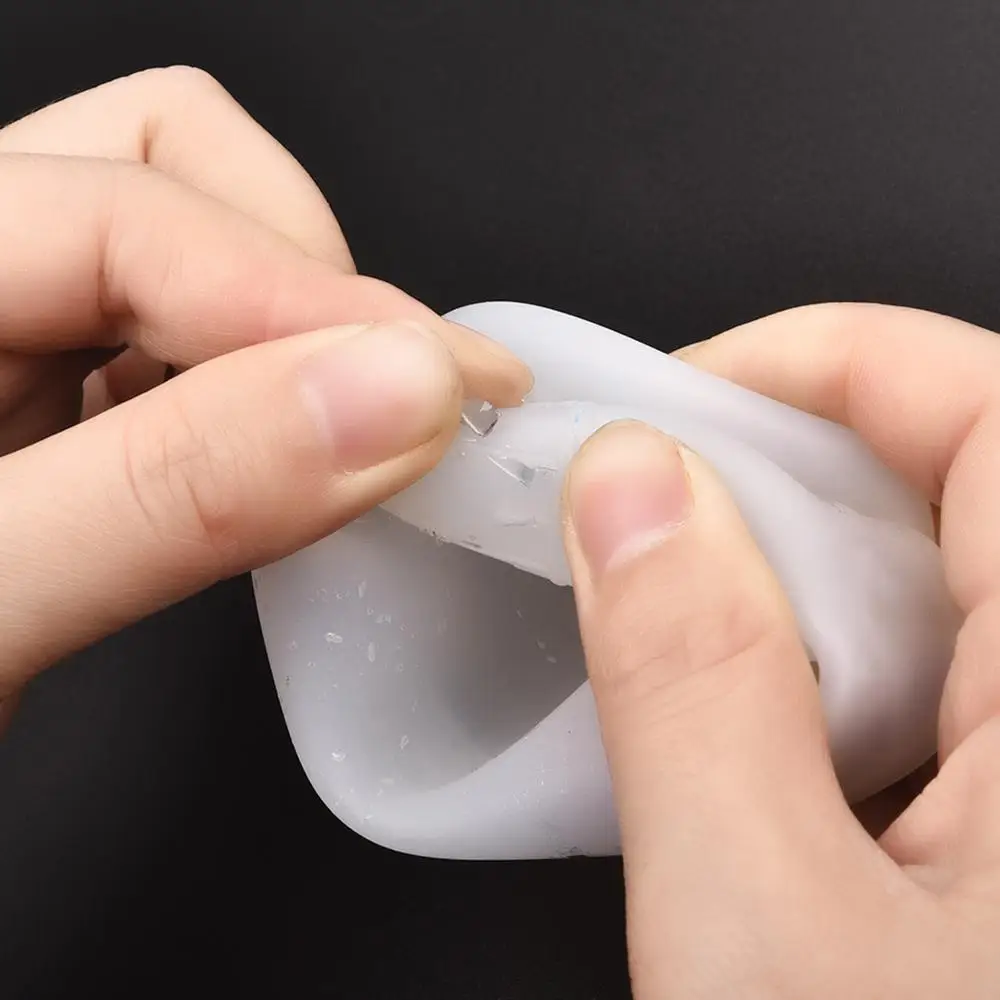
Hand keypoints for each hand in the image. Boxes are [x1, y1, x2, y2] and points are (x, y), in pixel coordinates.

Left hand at [0, 67, 530, 729]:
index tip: (442, 388)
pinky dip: (265, 388)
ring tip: (355, 422)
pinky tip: (286, 453)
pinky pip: (183, 343)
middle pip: (162, 164)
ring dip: (293, 330)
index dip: (304, 293)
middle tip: (391, 396)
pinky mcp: (44, 402)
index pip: (128, 202)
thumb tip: (389, 401)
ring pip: (189, 245)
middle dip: (303, 278)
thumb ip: (173, 495)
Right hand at [561, 305, 999, 997]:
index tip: (672, 402)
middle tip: (647, 515)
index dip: (813, 360)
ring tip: (690, 629)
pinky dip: (843, 658)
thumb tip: (625, 484)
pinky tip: (776, 728)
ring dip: (802, 571)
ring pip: (948, 574)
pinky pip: (951, 670)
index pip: (979, 403)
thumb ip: (687, 679)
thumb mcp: (765, 940)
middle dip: (781, 466)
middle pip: (958, 474)